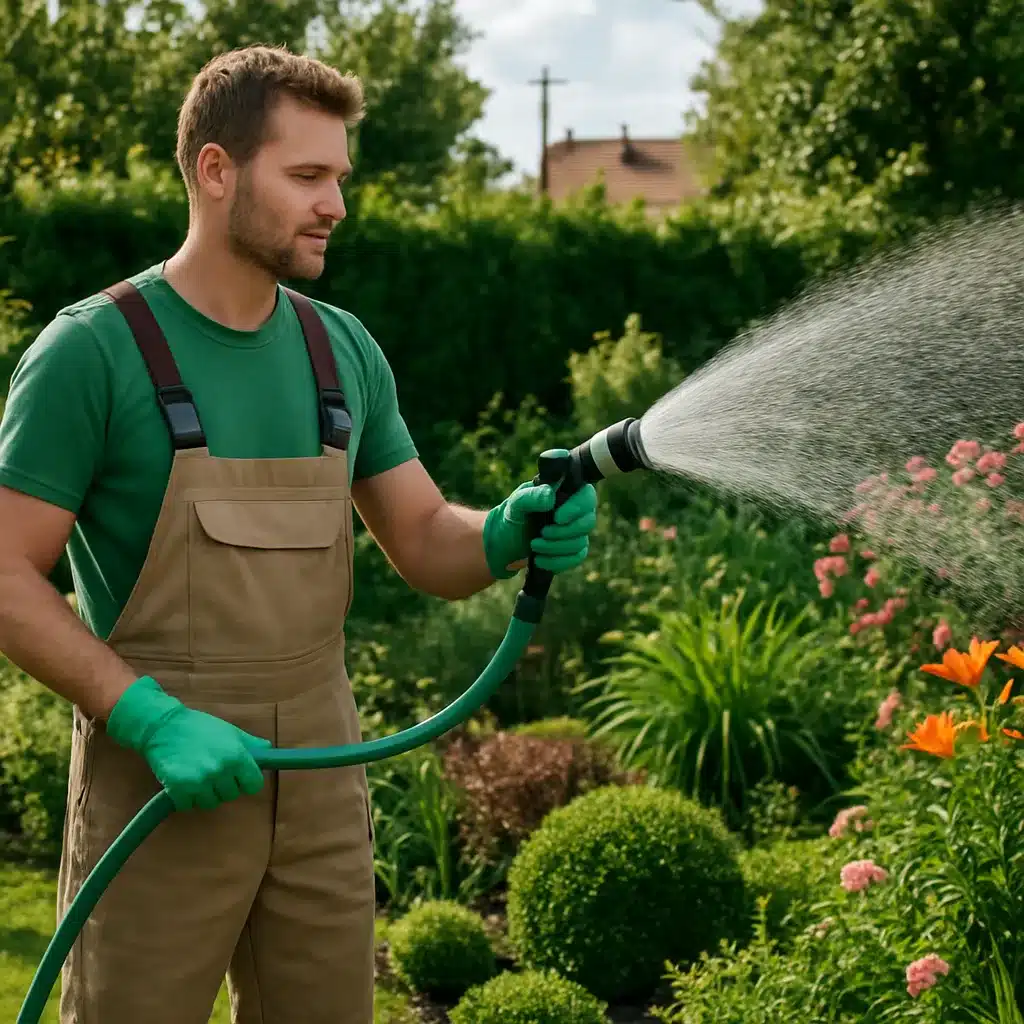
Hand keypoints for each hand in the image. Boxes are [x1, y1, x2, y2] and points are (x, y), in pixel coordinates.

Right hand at [105, 676, 271, 811]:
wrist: (164, 726)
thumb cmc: (200, 726)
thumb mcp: (230, 731)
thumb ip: (251, 744)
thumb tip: (269, 751)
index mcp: (237, 756)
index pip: (254, 785)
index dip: (246, 781)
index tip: (239, 777)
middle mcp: (221, 770)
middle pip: (231, 795)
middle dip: (224, 786)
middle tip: (213, 771)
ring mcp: (200, 781)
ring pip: (210, 803)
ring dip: (205, 794)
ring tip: (197, 776)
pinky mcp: (179, 789)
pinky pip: (189, 806)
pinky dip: (185, 798)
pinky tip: (183, 782)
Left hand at [482, 452, 598, 578]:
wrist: (503, 544)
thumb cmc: (511, 518)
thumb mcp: (515, 505)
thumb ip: (530, 497)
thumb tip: (550, 497)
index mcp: (564, 493)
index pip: (586, 495)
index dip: (577, 507)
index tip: (557, 517)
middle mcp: (574, 511)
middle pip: (587, 521)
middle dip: (564, 532)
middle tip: (542, 533)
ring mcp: (575, 531)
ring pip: (581, 542)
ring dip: (556, 548)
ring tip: (534, 546)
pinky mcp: (572, 550)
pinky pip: (577, 557)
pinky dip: (558, 561)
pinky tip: (540, 560)